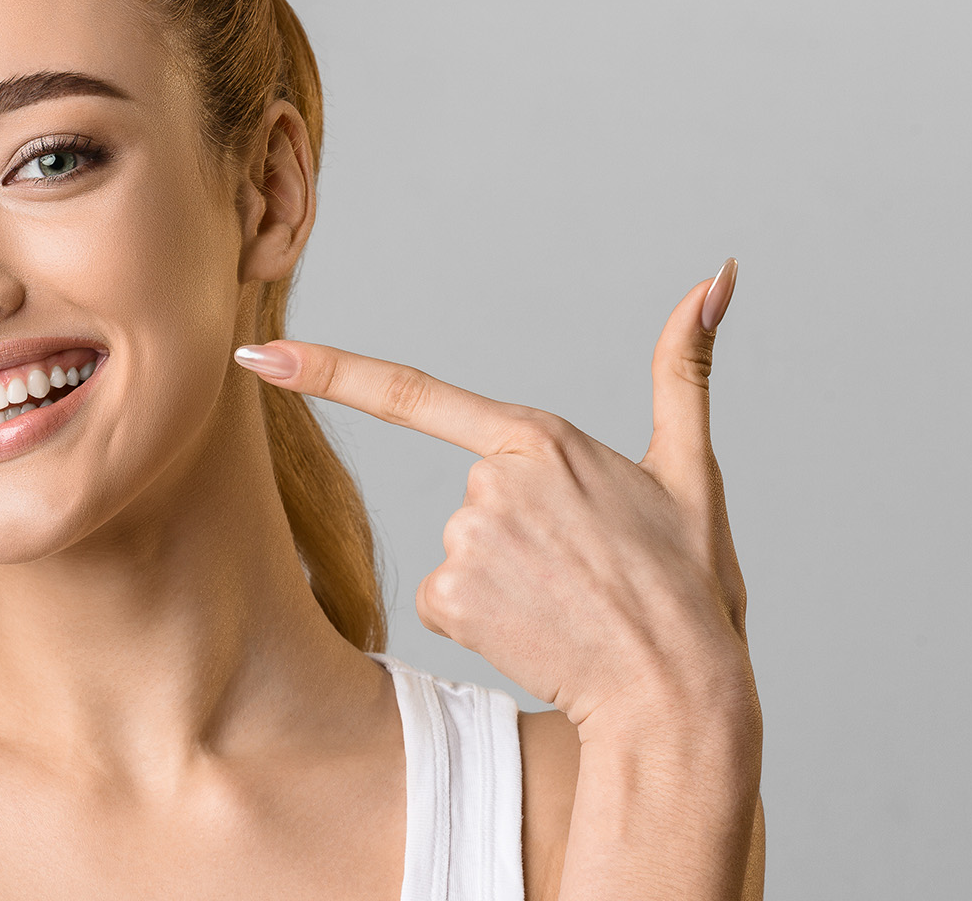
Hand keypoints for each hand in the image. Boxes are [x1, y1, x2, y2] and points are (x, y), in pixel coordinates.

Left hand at [235, 262, 749, 734]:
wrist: (678, 695)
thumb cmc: (687, 589)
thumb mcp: (692, 472)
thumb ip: (686, 371)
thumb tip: (715, 277)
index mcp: (540, 438)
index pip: (412, 392)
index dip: (326, 369)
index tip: (257, 353)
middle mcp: (489, 481)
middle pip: (472, 498)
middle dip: (519, 532)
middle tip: (585, 571)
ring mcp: (465, 539)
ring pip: (460, 551)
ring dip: (507, 579)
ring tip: (568, 603)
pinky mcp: (448, 596)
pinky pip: (445, 599)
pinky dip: (485, 618)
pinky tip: (537, 631)